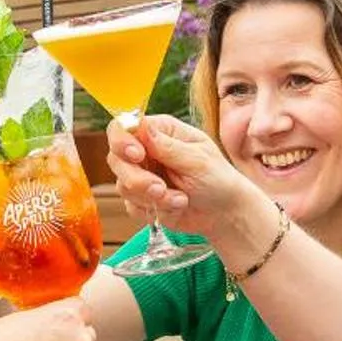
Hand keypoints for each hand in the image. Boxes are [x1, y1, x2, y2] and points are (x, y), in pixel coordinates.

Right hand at [106, 115, 262, 251]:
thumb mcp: (197, 160)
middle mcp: (147, 151)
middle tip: (159, 189)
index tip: (136, 156)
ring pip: (123, 186)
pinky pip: (132, 206)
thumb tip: (141, 126)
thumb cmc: (218, 179)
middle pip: (116, 158)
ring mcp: (142, 176)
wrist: (225, 213)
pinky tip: (177, 207)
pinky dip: (155, 210)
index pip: (124, 127)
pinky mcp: (142, 199)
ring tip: (181, 199)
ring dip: (151, 197)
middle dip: (136, 178)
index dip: (122, 141)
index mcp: (160, 132)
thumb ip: (167, 146)